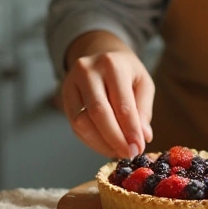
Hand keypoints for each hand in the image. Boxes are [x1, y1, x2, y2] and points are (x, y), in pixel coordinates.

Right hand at [60, 44, 154, 159]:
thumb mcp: (142, 83)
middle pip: (99, 113)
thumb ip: (143, 110)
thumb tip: (142, 137)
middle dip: (115, 139)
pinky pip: (75, 125)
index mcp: (112, 64)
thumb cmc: (125, 72)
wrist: (100, 54)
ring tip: (117, 151)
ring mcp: (71, 83)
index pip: (122, 104)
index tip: (138, 148)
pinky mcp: (64, 97)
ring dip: (101, 143)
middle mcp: (88, 71)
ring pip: (82, 122)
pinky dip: (91, 141)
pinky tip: (105, 145)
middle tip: (128, 154)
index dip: (131, 130)